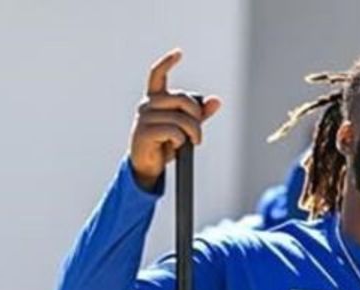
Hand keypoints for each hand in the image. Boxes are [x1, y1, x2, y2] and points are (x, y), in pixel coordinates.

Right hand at [128, 49, 221, 189]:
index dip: (167, 62)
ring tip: (190, 142)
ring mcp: (143, 118)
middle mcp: (147, 105)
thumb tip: (216, 101)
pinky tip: (176, 146)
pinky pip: (173, 132)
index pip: (157, 75)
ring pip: (180, 118)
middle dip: (197, 117)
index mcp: (155, 99)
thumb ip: (200, 114)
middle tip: (198, 134)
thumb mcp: (185, 128)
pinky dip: (180, 141)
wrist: (148, 166)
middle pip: (182, 99)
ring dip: (192, 132)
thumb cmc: (165, 144)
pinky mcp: (143, 133)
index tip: (179, 53)